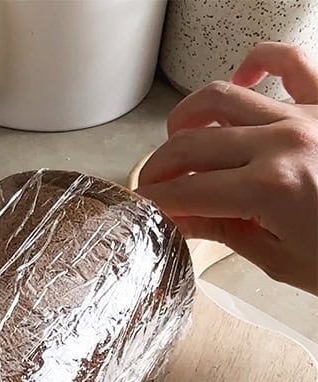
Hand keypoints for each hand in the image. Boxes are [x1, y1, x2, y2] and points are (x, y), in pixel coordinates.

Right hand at [137, 43, 317, 293]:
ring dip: (186, 120)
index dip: (154, 204)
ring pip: (220, 98)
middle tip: (153, 188)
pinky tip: (241, 83)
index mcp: (268, 189)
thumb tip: (178, 220)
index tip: (142, 212)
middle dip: (159, 169)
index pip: (184, 192)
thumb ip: (224, 231)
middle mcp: (283, 143)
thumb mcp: (281, 259)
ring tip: (182, 141)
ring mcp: (307, 116)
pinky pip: (288, 61)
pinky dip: (256, 64)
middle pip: (190, 145)